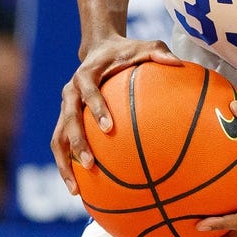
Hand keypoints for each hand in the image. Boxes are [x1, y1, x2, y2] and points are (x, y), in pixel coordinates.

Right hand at [50, 35, 180, 194]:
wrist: (98, 49)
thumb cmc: (125, 51)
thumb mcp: (143, 46)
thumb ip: (158, 52)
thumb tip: (178, 62)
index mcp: (86, 74)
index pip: (87, 91)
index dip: (96, 108)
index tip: (108, 128)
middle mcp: (70, 92)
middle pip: (68, 119)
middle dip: (77, 143)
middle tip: (90, 164)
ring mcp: (66, 108)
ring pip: (58, 138)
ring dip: (64, 163)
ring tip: (76, 189)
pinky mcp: (66, 120)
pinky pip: (62, 146)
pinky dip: (67, 167)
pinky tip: (80, 190)